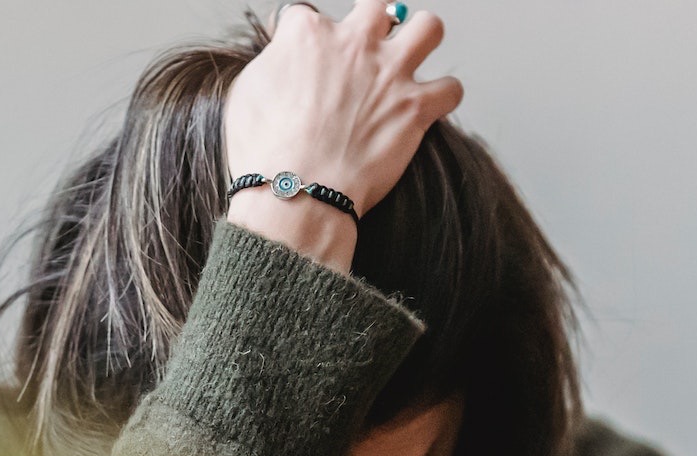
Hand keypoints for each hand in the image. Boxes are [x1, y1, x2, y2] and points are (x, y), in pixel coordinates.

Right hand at [223, 3, 461, 269]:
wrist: (294, 195)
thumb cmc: (264, 153)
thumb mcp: (246, 94)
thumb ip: (272, 64)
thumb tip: (282, 58)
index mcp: (309, 35)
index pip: (308, 15)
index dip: (303, 40)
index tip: (302, 61)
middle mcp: (355, 44)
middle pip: (377, 5)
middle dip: (373, 24)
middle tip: (364, 52)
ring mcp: (390, 73)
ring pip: (428, 28)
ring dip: (420, 41)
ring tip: (407, 64)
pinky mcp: (416, 108)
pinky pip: (451, 88)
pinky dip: (443, 97)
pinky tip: (428, 107)